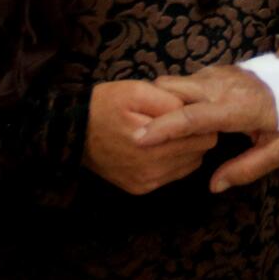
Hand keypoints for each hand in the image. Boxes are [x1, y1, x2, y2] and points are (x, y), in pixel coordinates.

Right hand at [82, 80, 218, 194]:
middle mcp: (150, 168)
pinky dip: (174, 161)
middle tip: (182, 121)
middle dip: (196, 135)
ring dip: (186, 149)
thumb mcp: (137, 90)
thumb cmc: (106, 105)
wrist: (74, 133)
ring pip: (190, 165)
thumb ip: (171, 101)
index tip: (195, 111)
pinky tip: (161, 147)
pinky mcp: (141, 189)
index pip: (204, 136)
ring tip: (170, 134)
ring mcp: (146, 182)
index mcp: (151, 142)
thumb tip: (197, 111)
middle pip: (200, 152)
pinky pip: (174, 175)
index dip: (203, 121)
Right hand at [140, 33, 278, 191]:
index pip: (193, 116)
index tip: (139, 139)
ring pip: (172, 85)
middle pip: (172, 93)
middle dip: (149, 112)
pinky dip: (169, 99)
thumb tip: (215, 185)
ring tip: (150, 130)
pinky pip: (182, 84)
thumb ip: (247, 169)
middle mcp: (218, 86)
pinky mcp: (209, 72)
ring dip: (157, 104)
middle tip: (134, 137)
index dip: (164, 128)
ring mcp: (212, 75)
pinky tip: (169, 118)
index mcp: (236, 107)